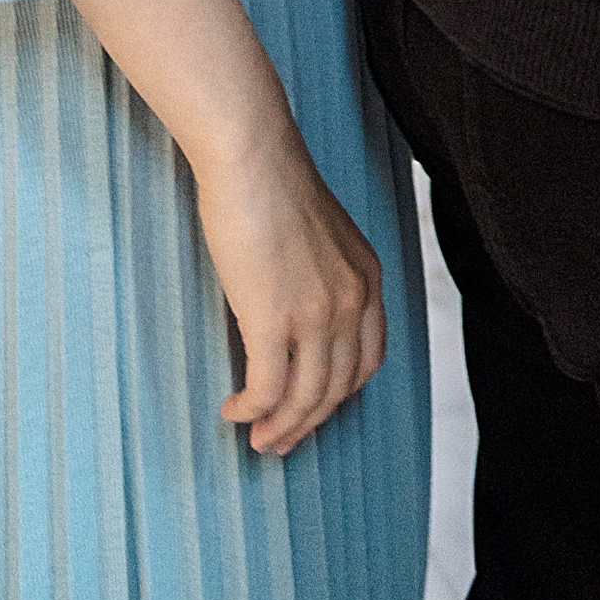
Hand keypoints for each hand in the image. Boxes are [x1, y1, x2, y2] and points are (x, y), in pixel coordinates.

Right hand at [195, 112, 386, 456]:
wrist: (253, 157)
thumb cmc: (275, 187)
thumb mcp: (322, 237)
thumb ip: (324, 277)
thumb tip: (300, 322)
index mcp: (367, 278)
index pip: (367, 361)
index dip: (339, 397)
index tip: (311, 412)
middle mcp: (351, 301)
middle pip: (338, 389)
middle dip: (307, 424)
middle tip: (277, 442)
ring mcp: (316, 313)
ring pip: (305, 399)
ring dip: (278, 428)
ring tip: (254, 438)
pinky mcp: (274, 320)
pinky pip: (266, 390)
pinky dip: (250, 410)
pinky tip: (232, 411)